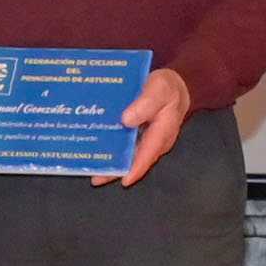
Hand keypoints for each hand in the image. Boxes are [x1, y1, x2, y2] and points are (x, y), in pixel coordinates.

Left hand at [105, 67, 192, 186]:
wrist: (173, 85)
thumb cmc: (168, 88)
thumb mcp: (160, 90)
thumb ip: (146, 104)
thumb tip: (127, 120)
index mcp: (162, 133)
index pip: (148, 154)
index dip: (136, 168)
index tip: (124, 180)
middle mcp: (153, 142)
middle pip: (134, 160)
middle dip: (116, 170)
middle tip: (96, 178)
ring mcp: (144, 140)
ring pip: (128, 156)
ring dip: (111, 161)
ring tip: (92, 168)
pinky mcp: (137, 136)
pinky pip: (124, 146)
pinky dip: (111, 148)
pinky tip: (96, 149)